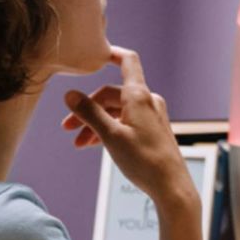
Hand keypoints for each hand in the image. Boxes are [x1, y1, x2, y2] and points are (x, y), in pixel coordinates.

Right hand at [62, 47, 194, 206]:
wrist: (171, 186)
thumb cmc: (145, 161)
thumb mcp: (111, 136)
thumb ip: (89, 113)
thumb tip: (70, 95)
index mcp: (139, 96)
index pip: (127, 62)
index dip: (111, 53)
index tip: (96, 53)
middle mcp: (147, 102)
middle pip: (111, 95)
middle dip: (88, 109)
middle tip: (68, 128)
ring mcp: (151, 116)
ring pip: (117, 111)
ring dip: (96, 123)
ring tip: (78, 142)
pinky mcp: (152, 131)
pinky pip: (125, 122)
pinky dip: (109, 130)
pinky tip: (94, 144)